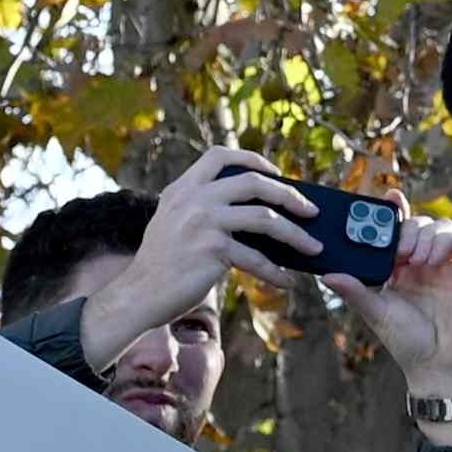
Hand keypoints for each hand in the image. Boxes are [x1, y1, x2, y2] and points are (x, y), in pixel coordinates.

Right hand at [78, 146, 322, 363]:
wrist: (137, 295)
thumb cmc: (162, 266)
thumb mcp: (174, 224)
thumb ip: (201, 209)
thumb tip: (258, 214)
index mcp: (182, 189)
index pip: (220, 156)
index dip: (252, 159)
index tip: (275, 172)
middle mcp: (193, 199)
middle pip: (254, 182)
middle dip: (289, 195)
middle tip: (311, 211)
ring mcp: (203, 222)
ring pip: (265, 219)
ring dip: (296, 235)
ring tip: (313, 248)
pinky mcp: (212, 250)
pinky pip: (257, 258)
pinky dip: (276, 272)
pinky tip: (287, 281)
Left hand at [336, 214, 451, 415]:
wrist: (438, 364)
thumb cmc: (406, 342)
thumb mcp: (376, 313)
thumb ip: (355, 291)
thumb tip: (326, 275)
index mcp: (398, 268)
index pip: (397, 230)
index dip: (394, 210)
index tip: (388, 197)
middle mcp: (421, 262)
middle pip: (419, 223)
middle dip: (408, 229)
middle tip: (399, 251)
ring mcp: (445, 264)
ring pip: (441, 226)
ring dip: (427, 235)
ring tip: (417, 260)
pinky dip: (448, 241)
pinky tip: (434, 260)